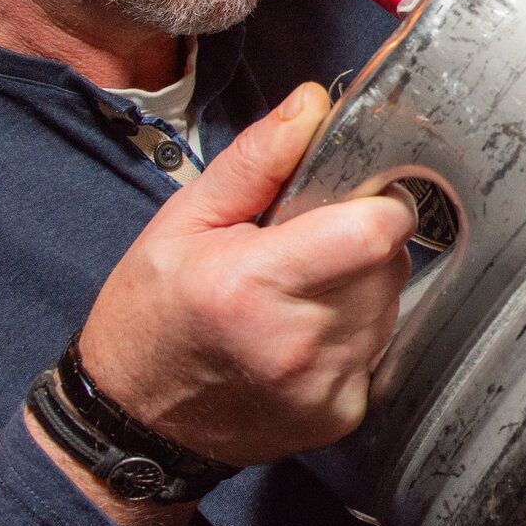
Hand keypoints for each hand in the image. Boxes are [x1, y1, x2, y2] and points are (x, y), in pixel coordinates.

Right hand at [78, 82, 413, 471]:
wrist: (135, 421)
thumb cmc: (150, 317)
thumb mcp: (183, 222)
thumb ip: (256, 161)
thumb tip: (313, 104)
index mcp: (257, 284)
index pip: (378, 231)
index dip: (379, 202)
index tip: (354, 197)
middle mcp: (299, 343)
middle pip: (390, 263)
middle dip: (363, 241)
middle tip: (307, 247)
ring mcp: (324, 387)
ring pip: (388, 305)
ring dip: (359, 288)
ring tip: (297, 294)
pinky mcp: (340, 416)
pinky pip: (376, 350)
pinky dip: (351, 335)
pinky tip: (301, 336)